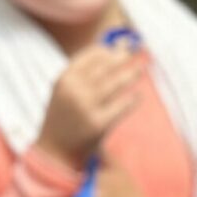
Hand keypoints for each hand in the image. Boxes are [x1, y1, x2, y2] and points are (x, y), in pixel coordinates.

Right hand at [35, 46, 143, 169]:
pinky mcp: (99, 124)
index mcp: (64, 79)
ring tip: (141, 69)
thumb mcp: (65, 90)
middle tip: (135, 52)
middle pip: (105, 66)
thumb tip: (111, 47)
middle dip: (122, 57)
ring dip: (132, 73)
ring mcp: (86, 107)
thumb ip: (84, 71)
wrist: (55, 151)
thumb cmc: (64, 117)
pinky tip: (138, 96)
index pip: (90, 55)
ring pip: (116, 83)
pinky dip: (133, 99)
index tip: (120, 45)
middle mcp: (74, 91)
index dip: (108, 48)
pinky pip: (122, 105)